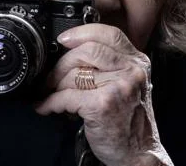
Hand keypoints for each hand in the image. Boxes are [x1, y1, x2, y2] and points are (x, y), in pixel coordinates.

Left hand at [35, 24, 171, 165]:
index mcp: (137, 62)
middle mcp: (131, 71)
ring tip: (51, 93)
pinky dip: (51, 102)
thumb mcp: (130, 83)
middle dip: (62, 64)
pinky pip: (65, 96)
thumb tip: (73, 50)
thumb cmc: (130, 120)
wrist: (139, 153)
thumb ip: (112, 64)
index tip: (64, 39)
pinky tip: (46, 106)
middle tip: (52, 76)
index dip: (82, 33)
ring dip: (55, 86)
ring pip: (74, 75)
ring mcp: (117, 87)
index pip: (109, 34)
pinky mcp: (102, 105)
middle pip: (86, 51)